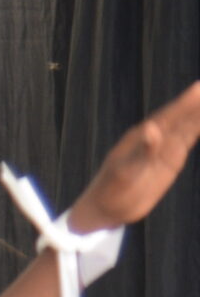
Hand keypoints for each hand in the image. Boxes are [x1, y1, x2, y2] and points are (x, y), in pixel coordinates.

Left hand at [69, 81, 199, 230]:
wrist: (107, 208)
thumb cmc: (111, 190)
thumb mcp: (125, 172)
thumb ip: (142, 151)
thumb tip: (152, 128)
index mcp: (141, 137)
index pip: (167, 116)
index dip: (183, 103)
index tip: (199, 88)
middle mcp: (154, 138)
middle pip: (180, 117)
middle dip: (196, 103)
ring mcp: (164, 148)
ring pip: (186, 127)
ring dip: (199, 114)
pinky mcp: (171, 159)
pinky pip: (187, 140)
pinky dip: (197, 128)